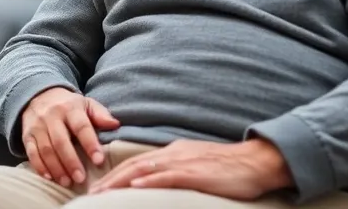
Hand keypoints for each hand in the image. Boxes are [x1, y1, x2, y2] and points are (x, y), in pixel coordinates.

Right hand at [20, 87, 119, 186]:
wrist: (37, 95)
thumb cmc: (68, 105)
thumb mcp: (85, 103)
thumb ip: (100, 114)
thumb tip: (115, 125)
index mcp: (70, 108)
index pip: (81, 127)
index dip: (90, 144)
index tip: (99, 160)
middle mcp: (51, 116)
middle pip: (61, 141)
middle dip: (71, 161)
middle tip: (81, 178)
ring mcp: (37, 126)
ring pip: (46, 149)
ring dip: (56, 168)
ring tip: (67, 182)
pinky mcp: (27, 135)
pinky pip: (31, 152)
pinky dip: (39, 166)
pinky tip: (49, 177)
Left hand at [88, 138, 292, 198]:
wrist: (256, 161)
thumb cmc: (229, 168)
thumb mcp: (197, 166)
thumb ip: (178, 172)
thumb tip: (159, 184)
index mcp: (173, 153)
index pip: (137, 164)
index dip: (115, 175)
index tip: (99, 187)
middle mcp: (173, 155)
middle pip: (134, 166)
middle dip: (110, 180)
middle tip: (90, 194)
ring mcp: (184, 163)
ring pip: (145, 170)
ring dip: (120, 182)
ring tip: (102, 193)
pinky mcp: (196, 173)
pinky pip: (168, 176)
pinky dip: (149, 181)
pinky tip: (135, 186)